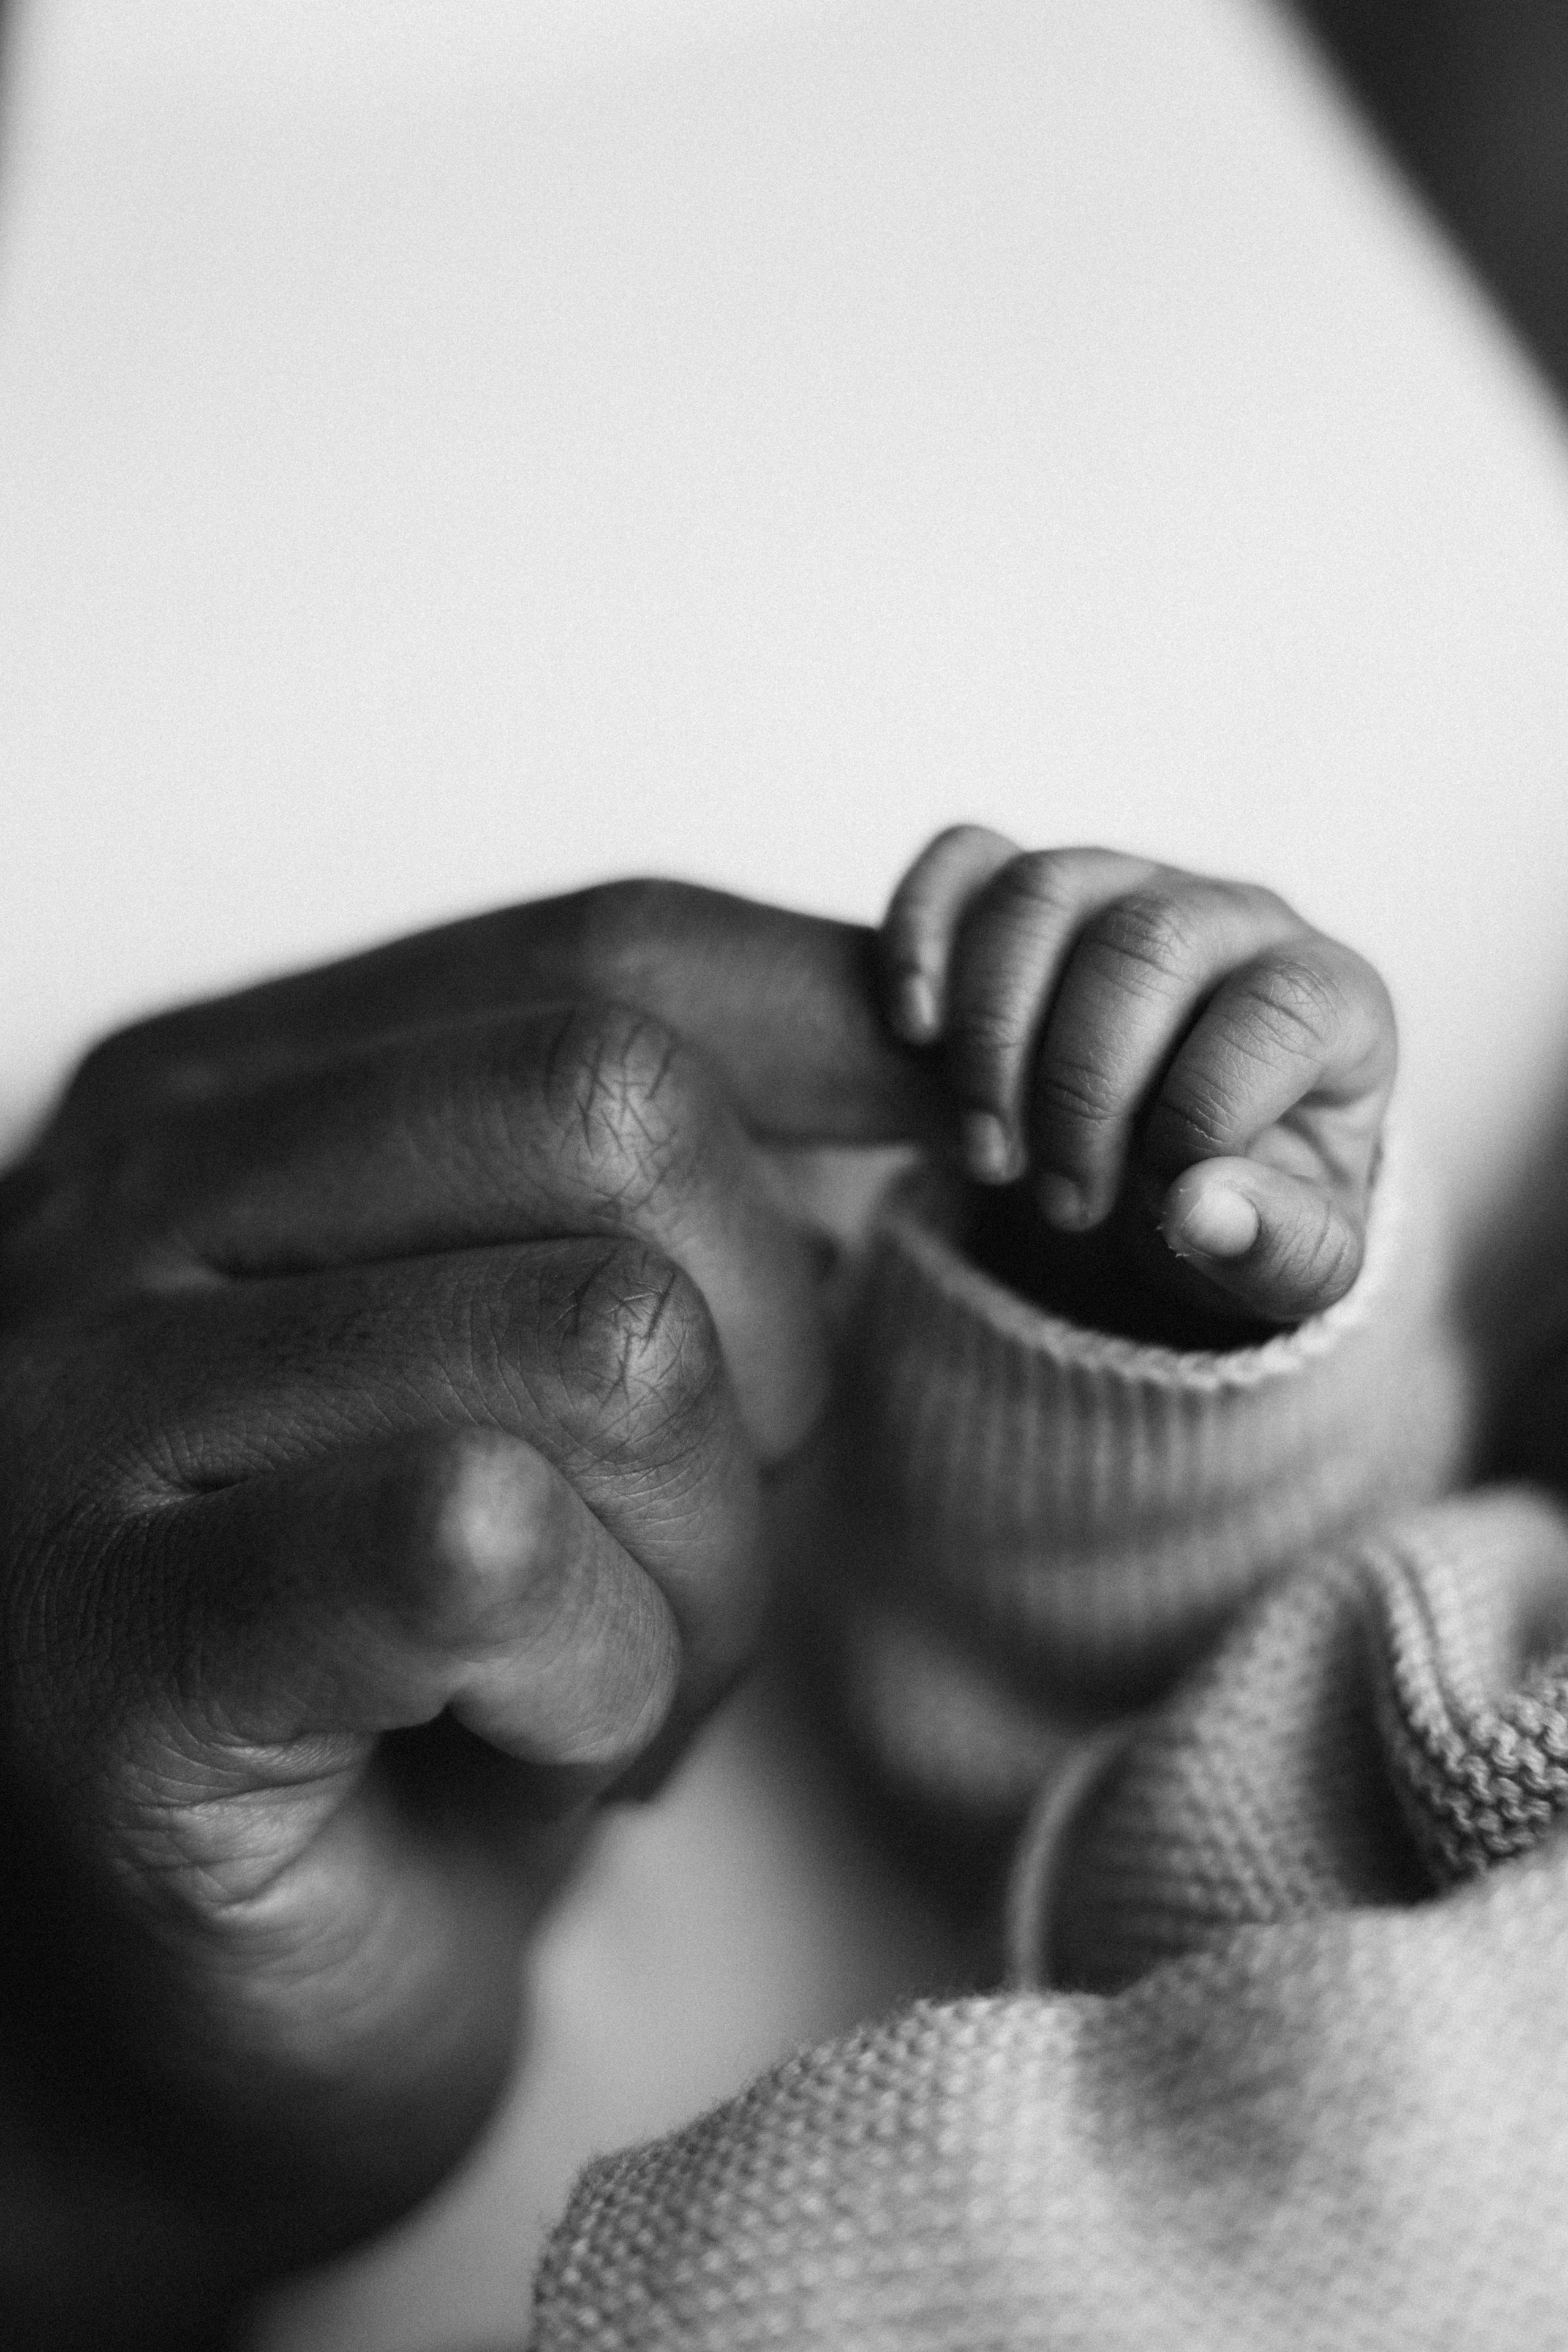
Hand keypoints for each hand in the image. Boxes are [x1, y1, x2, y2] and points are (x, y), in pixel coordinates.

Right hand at [0, 880, 937, 2346]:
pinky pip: (487, 1545)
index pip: (596, 956)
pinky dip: (603, 1672)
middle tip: (706, 1532)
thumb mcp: (534, 1377)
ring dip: (702, 1560)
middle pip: (620, 1109)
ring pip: (600, 1341)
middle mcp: (121, 1213)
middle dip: (770, 1346)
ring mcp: (81, 1422)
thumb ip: (651, 1197)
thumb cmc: (405, 1687)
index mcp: (227, 1104)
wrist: (187, 2027)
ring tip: (618, 1676)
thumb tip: (923, 1046)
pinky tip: (540, 1745)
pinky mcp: (115, 1654)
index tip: (982, 1145)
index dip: (836, 1026)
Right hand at [880, 827, 1395, 1329]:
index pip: (1277, 1011)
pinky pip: (965, 859)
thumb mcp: (1294, 1265)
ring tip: (992, 1156)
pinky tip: (917, 1033)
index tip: (1162, 1201)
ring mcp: (1126, 881)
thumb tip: (1200, 1207)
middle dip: (1082, 1092)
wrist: (1171, 1171)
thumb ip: (1280, 1249)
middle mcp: (1232, 915)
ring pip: (1044, 895)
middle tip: (1066, 1202)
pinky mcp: (1031, 881)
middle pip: (1144, 946)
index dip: (1206, 1112)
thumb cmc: (1248, 1204)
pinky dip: (922, 935)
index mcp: (1328, 994)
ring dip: (992, 1038)